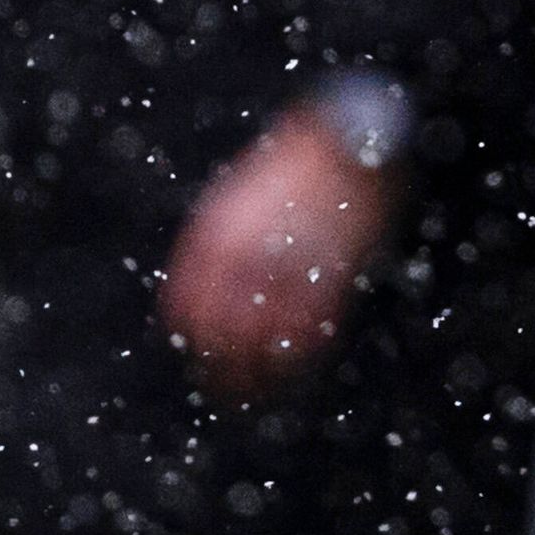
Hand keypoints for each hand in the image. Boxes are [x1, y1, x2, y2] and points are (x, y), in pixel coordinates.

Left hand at [157, 105, 406, 394]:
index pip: (189, 305)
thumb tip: (204, 291)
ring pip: (265, 343)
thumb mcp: (238, 198)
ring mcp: (290, 271)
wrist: (344, 142)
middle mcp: (248, 260)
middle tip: (225, 386)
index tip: (198, 352)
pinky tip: (297, 363)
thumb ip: (219, 244)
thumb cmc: (291, 166)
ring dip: (259, 373)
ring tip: (256, 392)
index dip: (193, 337)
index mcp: (218, 238)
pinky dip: (300, 356)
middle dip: (221, 367)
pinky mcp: (329, 278)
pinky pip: (309, 332)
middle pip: (223, 334)